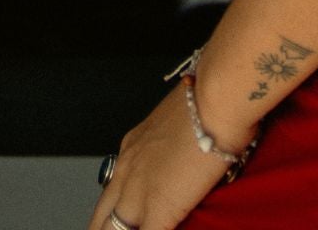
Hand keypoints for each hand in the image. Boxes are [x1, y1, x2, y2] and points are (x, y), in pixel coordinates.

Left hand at [88, 80, 239, 229]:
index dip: (111, 215)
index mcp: (133, 149)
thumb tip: (187, 157)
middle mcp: (128, 169)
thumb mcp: (179, 127)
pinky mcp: (159, 207)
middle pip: (103, 216)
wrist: (214, 101)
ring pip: (114, 229)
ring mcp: (139, 190)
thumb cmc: (207, 105)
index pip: (112, 191)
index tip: (111, 226)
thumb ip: (175, 148)